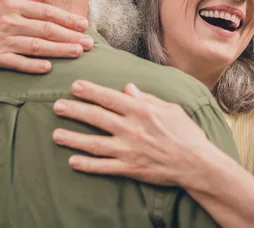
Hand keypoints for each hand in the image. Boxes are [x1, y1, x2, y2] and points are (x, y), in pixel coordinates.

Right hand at [0, 0, 93, 72]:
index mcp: (14, 6)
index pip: (46, 12)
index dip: (67, 19)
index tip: (84, 25)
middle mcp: (10, 22)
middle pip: (46, 30)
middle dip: (70, 36)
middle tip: (89, 44)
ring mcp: (3, 40)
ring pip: (36, 46)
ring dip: (58, 50)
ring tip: (77, 53)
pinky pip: (16, 62)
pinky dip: (32, 65)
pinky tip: (48, 67)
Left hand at [52, 80, 214, 186]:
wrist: (197, 164)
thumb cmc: (186, 133)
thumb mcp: (170, 108)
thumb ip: (146, 98)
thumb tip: (128, 88)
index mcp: (141, 111)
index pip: (110, 98)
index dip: (90, 91)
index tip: (75, 86)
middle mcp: (131, 129)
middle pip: (97, 118)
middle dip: (75, 111)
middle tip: (57, 106)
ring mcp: (129, 150)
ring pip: (94, 143)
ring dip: (73, 138)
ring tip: (56, 134)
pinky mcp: (129, 168)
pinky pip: (103, 166)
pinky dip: (87, 165)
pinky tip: (72, 161)